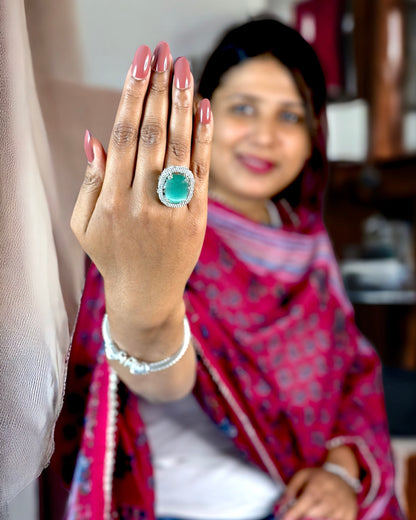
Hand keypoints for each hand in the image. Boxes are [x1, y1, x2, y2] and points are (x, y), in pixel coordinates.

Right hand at [71, 42, 212, 335]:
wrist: (146, 294)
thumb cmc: (112, 255)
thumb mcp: (85, 224)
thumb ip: (91, 182)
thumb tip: (95, 138)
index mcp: (111, 201)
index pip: (123, 137)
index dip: (132, 96)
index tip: (139, 62)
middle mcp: (142, 203)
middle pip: (153, 136)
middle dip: (158, 89)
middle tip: (163, 52)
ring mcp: (173, 212)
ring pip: (180, 149)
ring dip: (183, 105)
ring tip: (184, 68)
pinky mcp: (197, 220)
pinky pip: (202, 174)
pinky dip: (204, 139)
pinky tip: (205, 108)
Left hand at [280, 466, 357, 519]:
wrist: (343, 477)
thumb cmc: (319, 478)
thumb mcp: (302, 476)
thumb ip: (290, 490)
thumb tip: (279, 506)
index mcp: (318, 487)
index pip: (305, 503)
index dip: (294, 513)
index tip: (284, 518)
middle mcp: (331, 498)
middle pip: (314, 515)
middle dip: (303, 517)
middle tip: (298, 515)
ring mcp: (342, 509)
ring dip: (315, 519)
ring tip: (313, 513)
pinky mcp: (350, 516)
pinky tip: (323, 516)